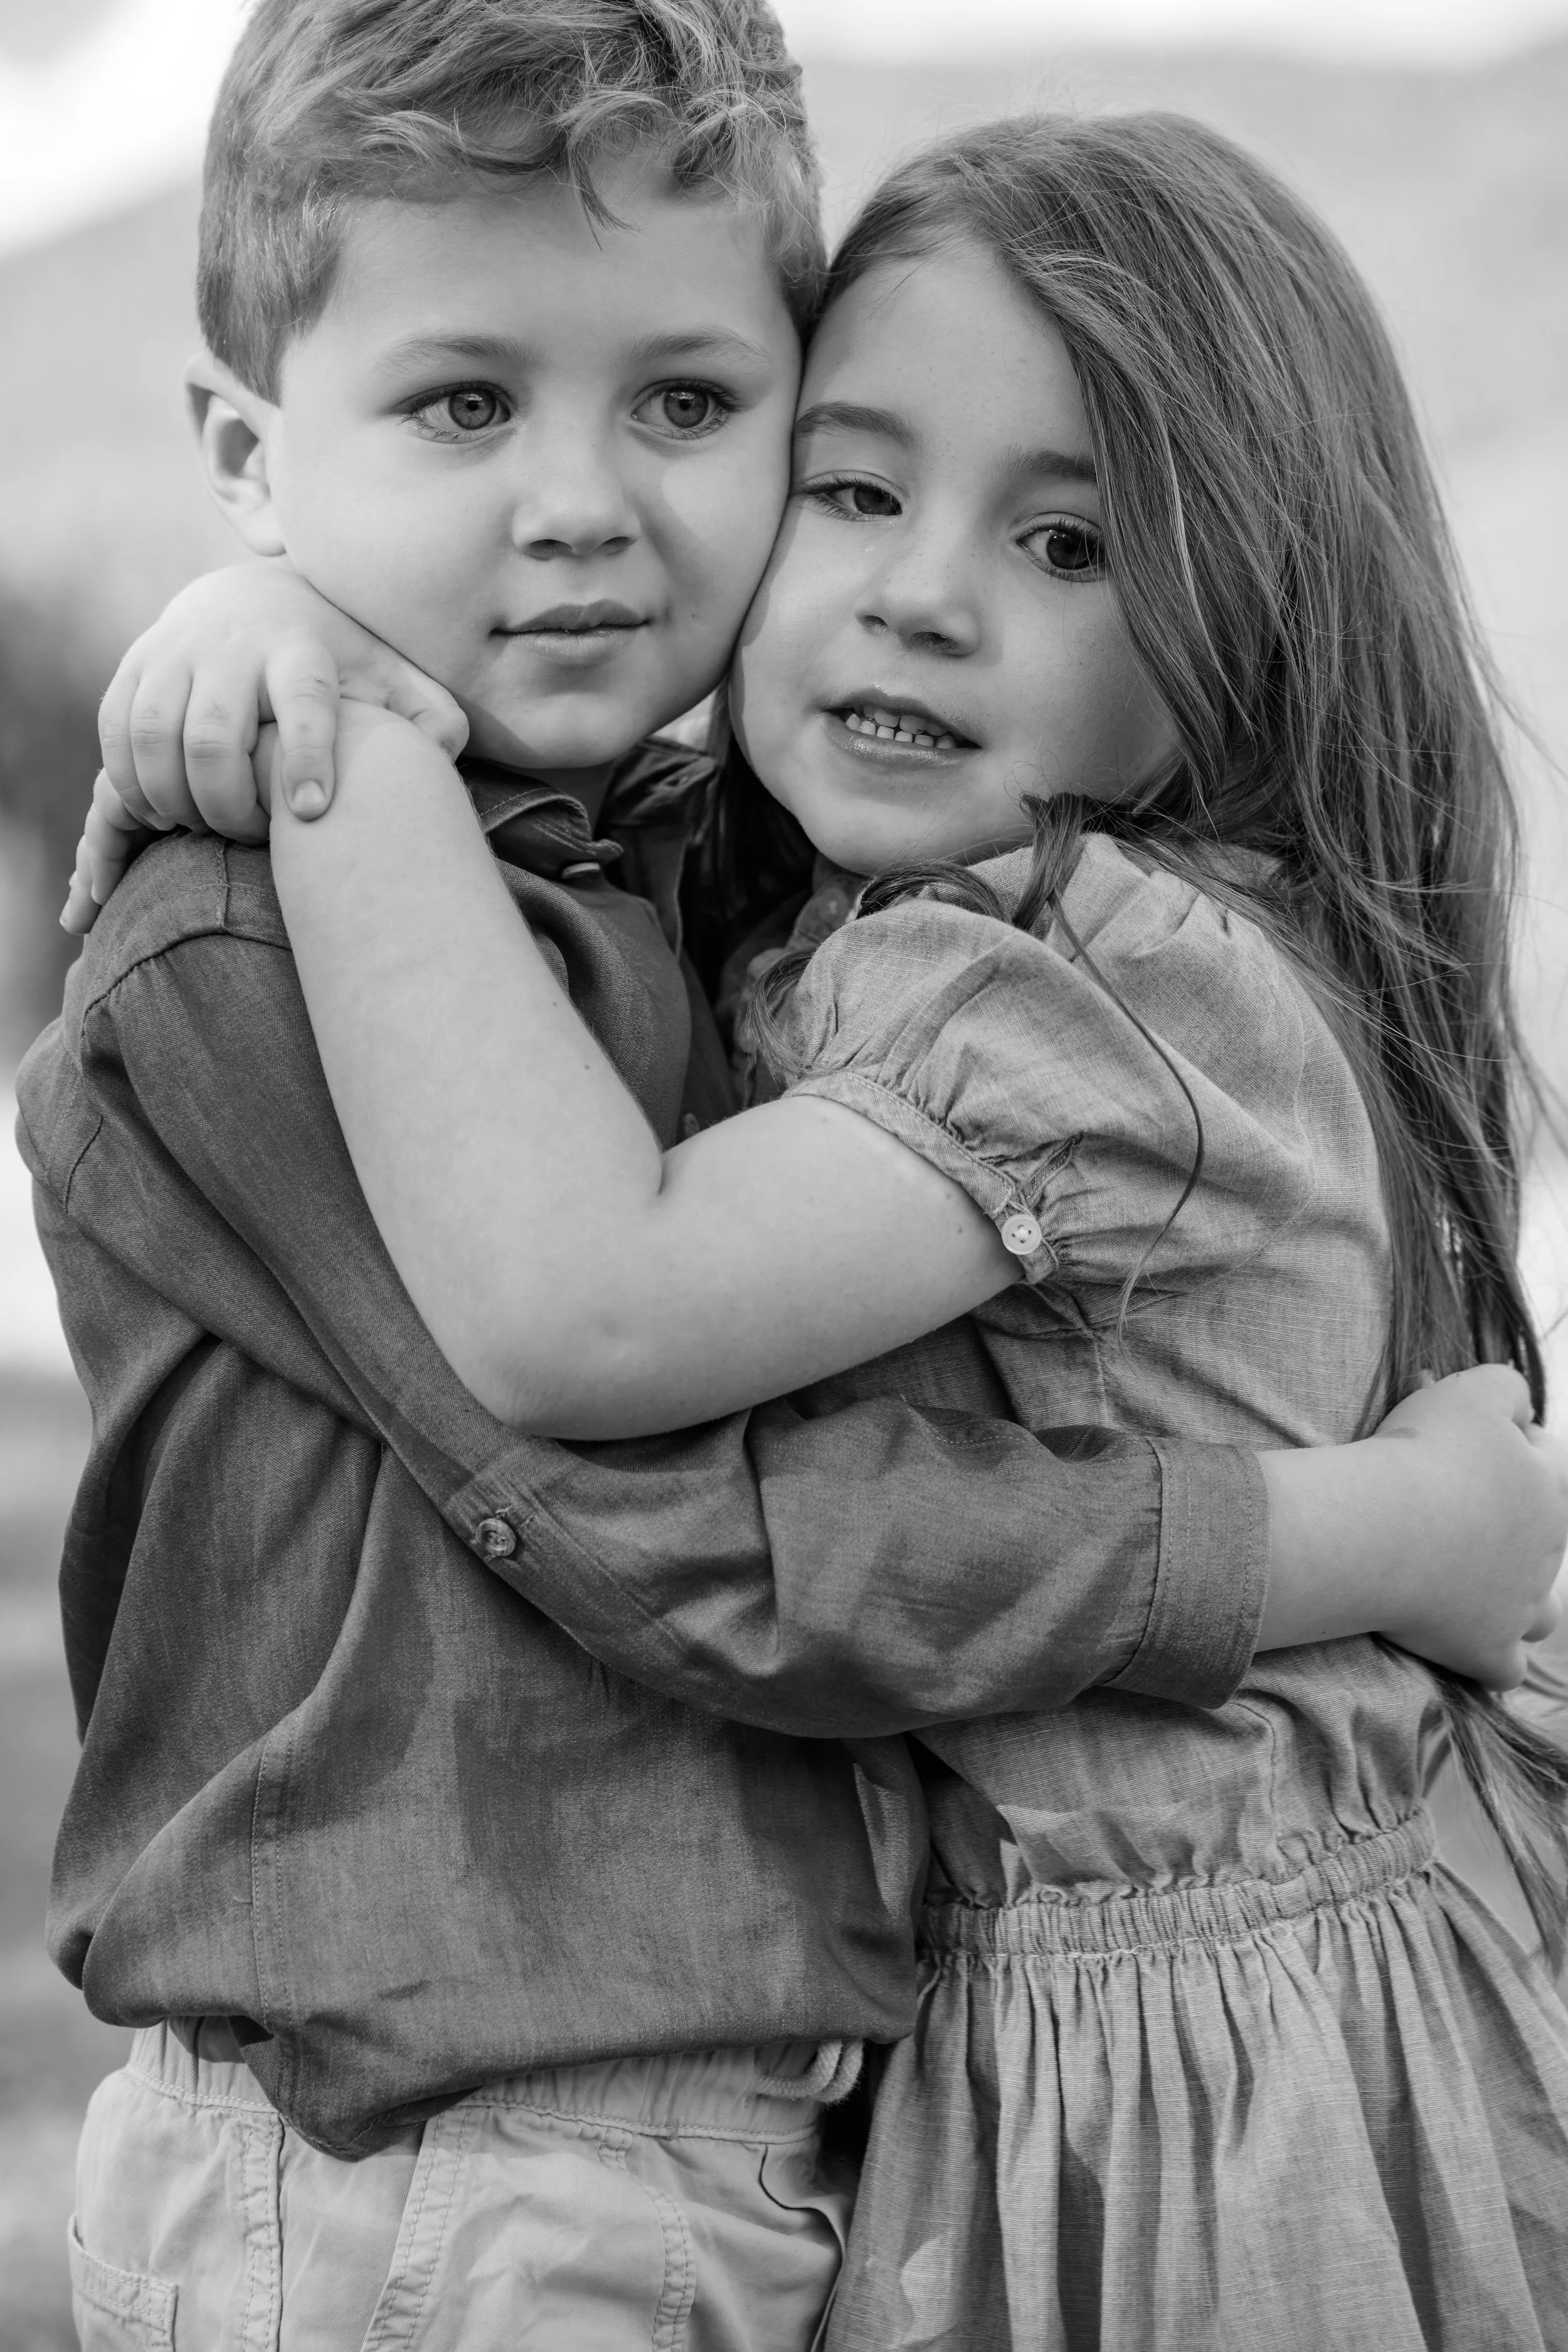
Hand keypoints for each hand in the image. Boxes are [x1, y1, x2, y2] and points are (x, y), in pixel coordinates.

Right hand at [95, 560, 465, 831]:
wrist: (258, 601)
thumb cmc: (338, 665)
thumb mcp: (391, 680)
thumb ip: (428, 717)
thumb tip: (442, 751)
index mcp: (302, 649)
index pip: (302, 701)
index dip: (304, 756)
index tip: (309, 812)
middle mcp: (232, 645)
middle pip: (213, 735)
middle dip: (227, 803)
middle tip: (252, 835)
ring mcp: (176, 652)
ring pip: (153, 737)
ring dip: (173, 799)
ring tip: (202, 828)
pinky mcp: (135, 665)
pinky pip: (116, 732)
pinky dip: (131, 781)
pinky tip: (162, 811)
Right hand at [1258, 1363, 1566, 1686]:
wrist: (1380, 1528)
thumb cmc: (1421, 1454)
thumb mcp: (1472, 1391)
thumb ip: (1506, 1387)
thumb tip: (1519, 1404)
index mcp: (1546, 1485)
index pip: (1549, 1457)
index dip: (1513, 1444)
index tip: (1463, 1443)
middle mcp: (1545, 1548)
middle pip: (1545, 1535)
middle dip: (1511, 1523)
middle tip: (1450, 1507)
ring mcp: (1520, 1605)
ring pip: (1541, 1612)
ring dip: (1520, 1601)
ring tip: (1475, 1586)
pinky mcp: (1486, 1650)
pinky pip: (1504, 1669)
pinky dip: (1491, 1660)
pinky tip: (1467, 1645)